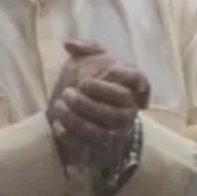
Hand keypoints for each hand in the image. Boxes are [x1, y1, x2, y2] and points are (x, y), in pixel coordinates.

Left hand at [47, 40, 148, 168]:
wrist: (82, 116)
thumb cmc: (89, 85)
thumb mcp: (90, 62)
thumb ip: (86, 48)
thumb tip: (68, 44)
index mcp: (130, 87)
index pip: (138, 79)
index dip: (123, 76)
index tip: (101, 73)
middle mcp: (128, 110)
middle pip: (117, 108)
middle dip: (91, 99)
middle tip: (68, 92)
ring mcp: (118, 132)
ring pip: (103, 130)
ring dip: (78, 119)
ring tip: (59, 106)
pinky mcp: (104, 150)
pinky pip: (90, 147)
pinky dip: (72, 137)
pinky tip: (58, 126)